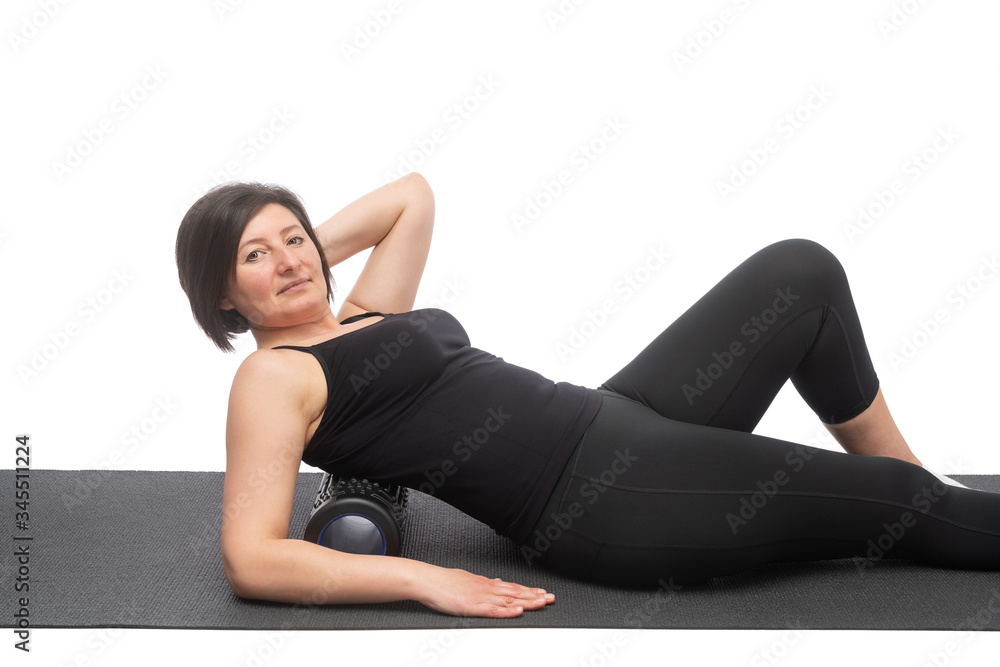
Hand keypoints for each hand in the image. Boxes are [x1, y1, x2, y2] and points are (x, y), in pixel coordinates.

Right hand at [417, 566, 554, 616]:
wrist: (428, 581)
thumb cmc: (444, 582)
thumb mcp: (468, 579)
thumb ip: (484, 582)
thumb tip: (496, 582)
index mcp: (486, 583)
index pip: (512, 588)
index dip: (529, 591)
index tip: (543, 593)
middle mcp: (487, 589)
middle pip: (515, 593)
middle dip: (534, 596)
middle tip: (551, 598)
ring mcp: (481, 597)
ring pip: (509, 601)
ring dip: (527, 602)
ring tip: (542, 603)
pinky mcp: (472, 606)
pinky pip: (493, 610)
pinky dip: (507, 611)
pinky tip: (518, 611)